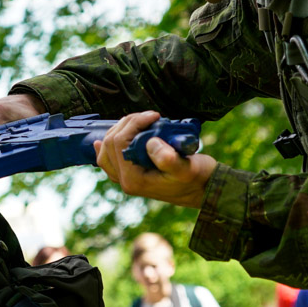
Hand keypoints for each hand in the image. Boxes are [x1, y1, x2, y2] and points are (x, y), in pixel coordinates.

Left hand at [93, 111, 216, 207]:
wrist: (205, 191)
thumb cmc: (198, 179)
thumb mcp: (187, 168)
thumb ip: (168, 159)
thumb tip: (150, 142)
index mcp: (134, 180)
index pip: (119, 143)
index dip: (133, 124)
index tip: (154, 115)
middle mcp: (126, 181)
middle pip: (110, 144)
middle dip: (127, 124)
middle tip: (149, 116)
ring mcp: (127, 179)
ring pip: (107, 151)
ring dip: (119, 131)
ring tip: (137, 121)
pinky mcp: (132, 175)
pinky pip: (110, 161)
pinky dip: (107, 148)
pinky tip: (102, 141)